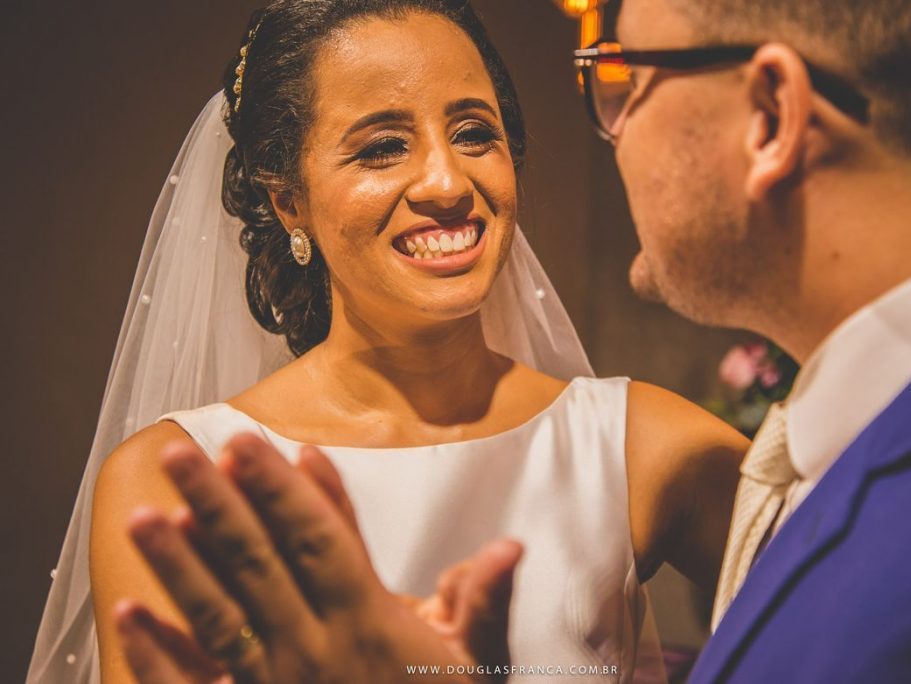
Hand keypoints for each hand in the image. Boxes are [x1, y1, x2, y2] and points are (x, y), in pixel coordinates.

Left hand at [115, 433, 522, 682]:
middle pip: (259, 562)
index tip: (253, 443)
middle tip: (182, 453)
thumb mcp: (473, 666)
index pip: (318, 539)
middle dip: (220, 502)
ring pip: (218, 614)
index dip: (284, 489)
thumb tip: (510, 545)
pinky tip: (125, 612)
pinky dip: (158, 651)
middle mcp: (312, 646)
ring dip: (178, 564)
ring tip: (142, 514)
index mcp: (367, 622)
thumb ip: (482, 603)